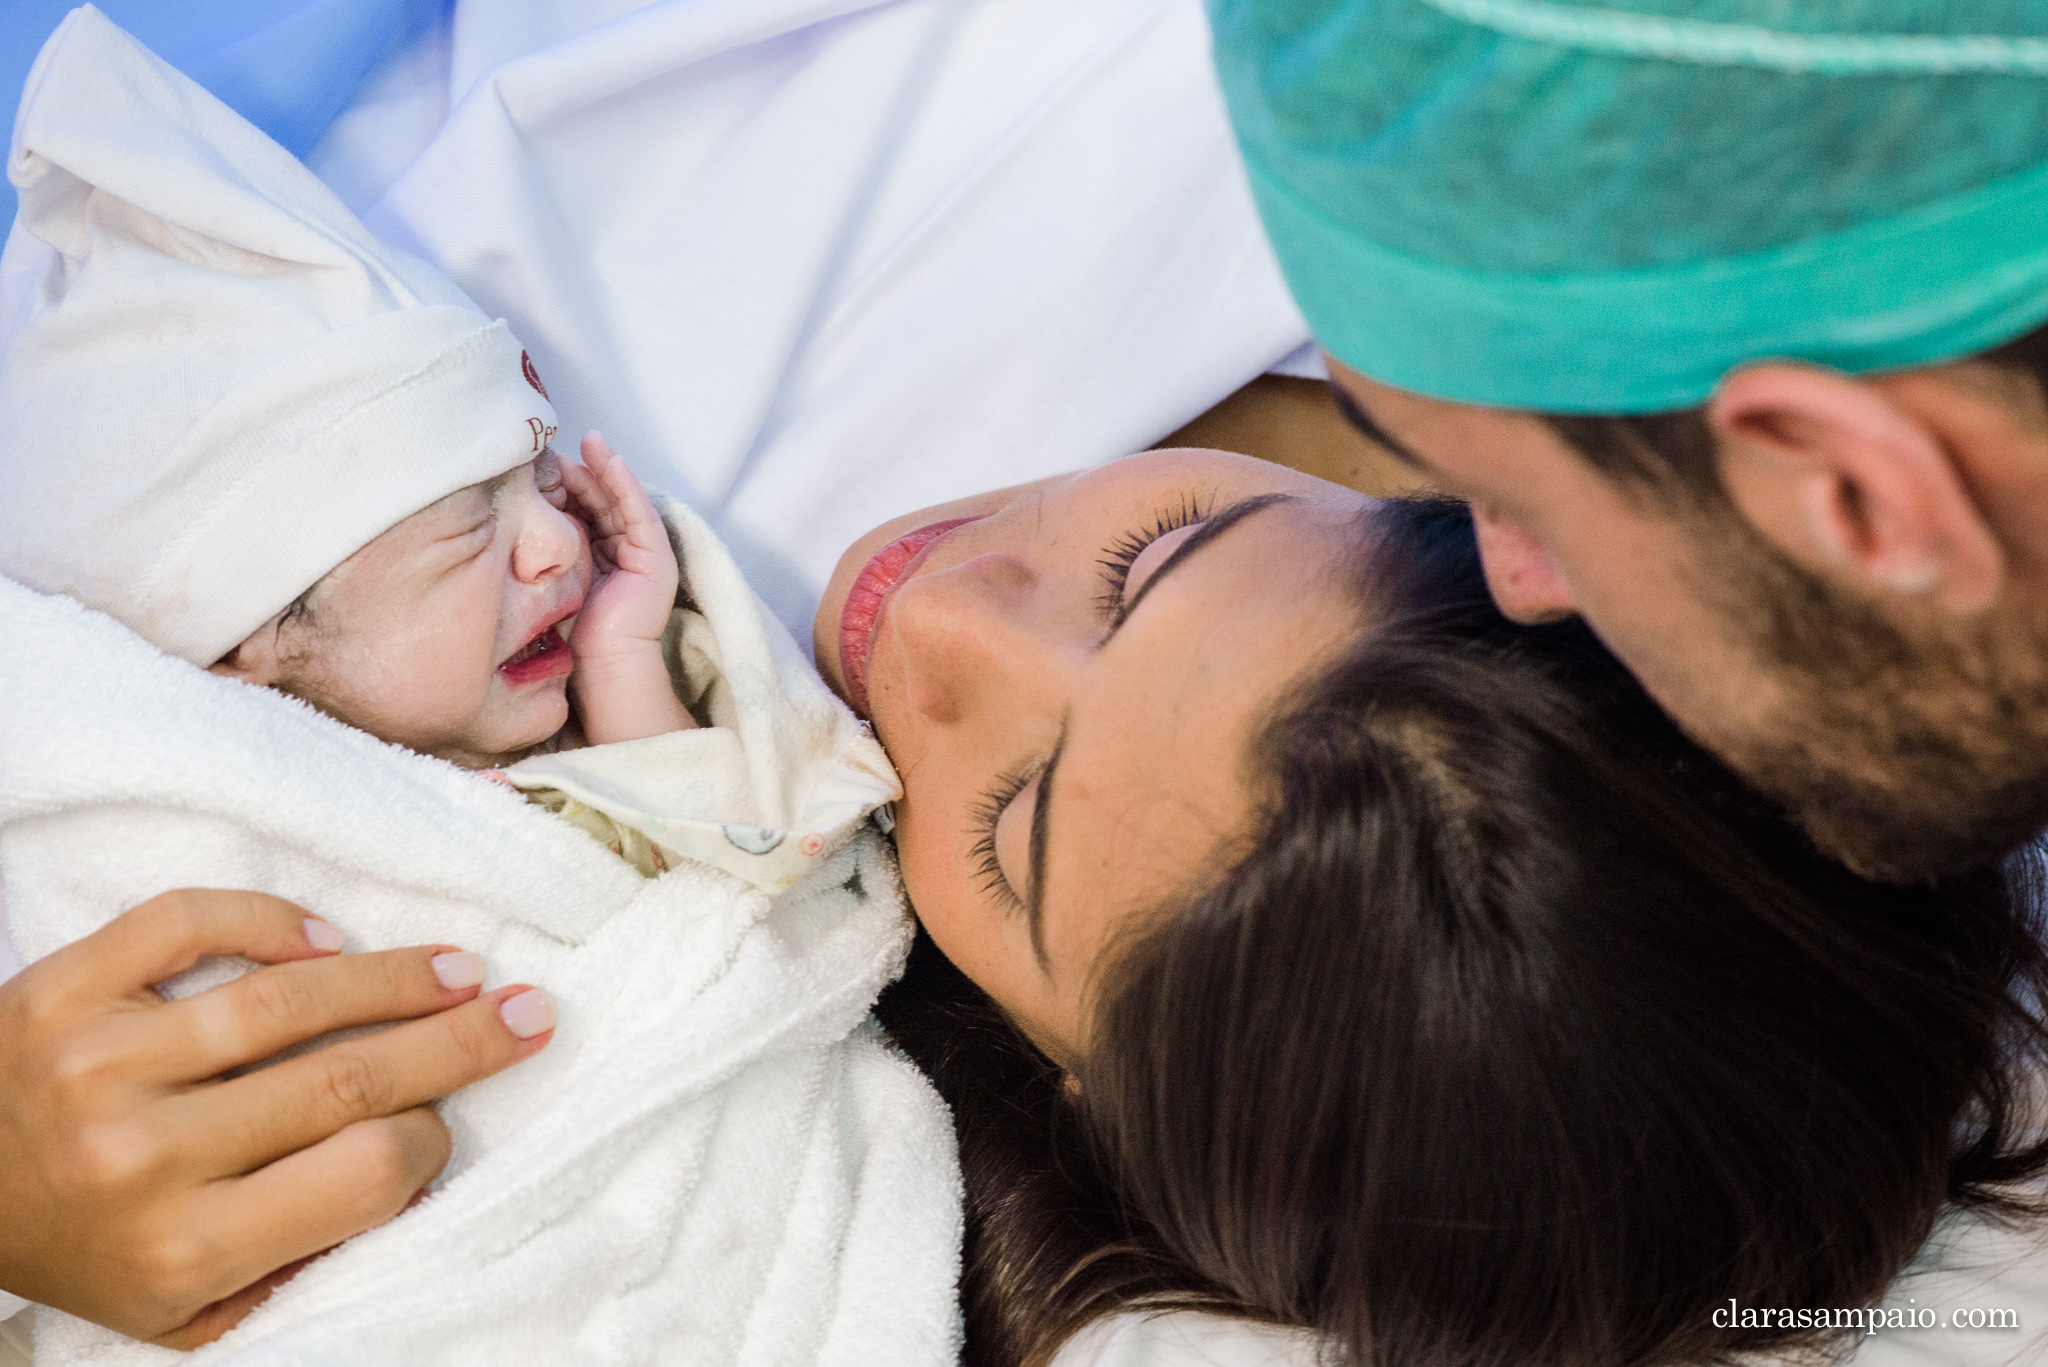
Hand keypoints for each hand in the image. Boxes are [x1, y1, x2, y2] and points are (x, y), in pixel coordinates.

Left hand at [0, 890, 555, 1346]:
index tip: (445, 1127)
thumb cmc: (95, 1253)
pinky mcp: (57, 989)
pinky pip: (188, 924)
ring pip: (287, 998)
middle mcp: (138, 1158)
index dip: (431, 1143)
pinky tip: (323, 939)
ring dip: (394, 976)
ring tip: (457, 968)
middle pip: (345, 1078)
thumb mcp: (194, 1309)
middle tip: (528, 1012)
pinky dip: (268, 921)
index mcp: (181, 1250)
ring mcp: (95, 1064)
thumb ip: (302, 1259)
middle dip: (459, 1040)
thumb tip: (425, 1173)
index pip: (366, 1174)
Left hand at [561, 432, 695, 742]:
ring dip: (604, 468)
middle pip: (600, 501)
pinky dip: (624, 483)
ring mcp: (641, 554)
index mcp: (595, 559)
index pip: (580, 511)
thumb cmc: (570, 635)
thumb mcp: (546, 581)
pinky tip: (607, 459)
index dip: (562, 486)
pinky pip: (638, 511)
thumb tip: (501, 526)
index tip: (537, 464)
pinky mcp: (655, 557)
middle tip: (556, 446)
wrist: (600, 667)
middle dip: (580, 471)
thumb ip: (537, 556)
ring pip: (620, 500)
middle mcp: (620, 553)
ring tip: (587, 440)